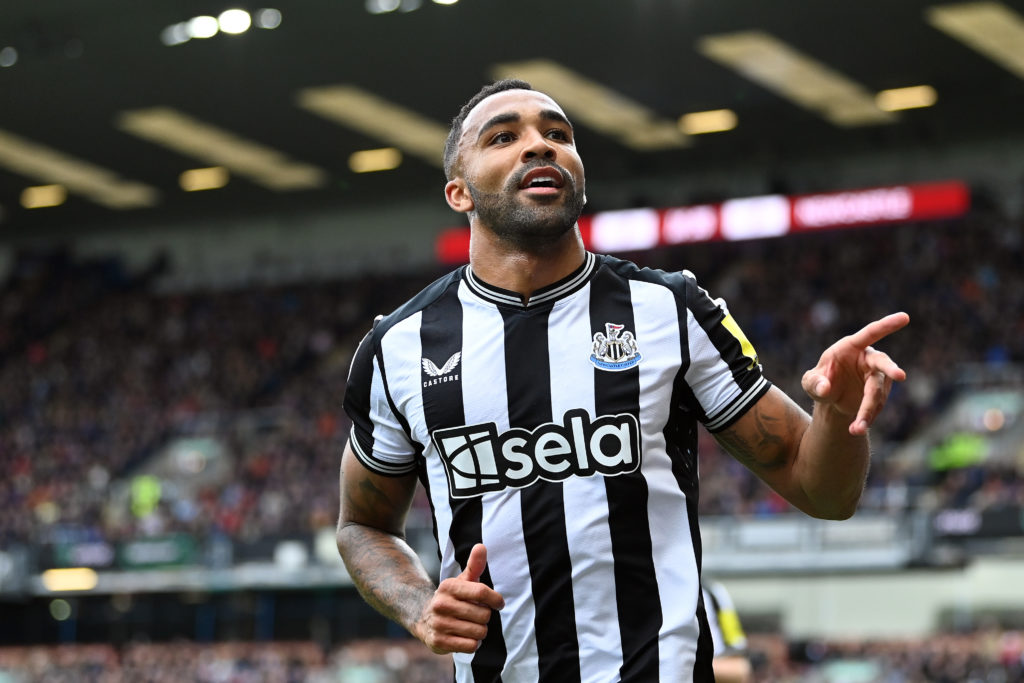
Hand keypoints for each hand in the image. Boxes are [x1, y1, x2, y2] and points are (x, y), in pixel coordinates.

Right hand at [415, 543, 504, 653]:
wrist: (424, 619)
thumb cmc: (453, 598)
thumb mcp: (462, 581)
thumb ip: (474, 564)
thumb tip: (481, 546)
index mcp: (448, 586)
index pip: (481, 591)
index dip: (495, 599)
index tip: (499, 603)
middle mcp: (441, 604)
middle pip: (483, 614)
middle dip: (485, 617)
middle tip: (477, 615)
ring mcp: (439, 624)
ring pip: (479, 631)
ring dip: (480, 631)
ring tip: (471, 626)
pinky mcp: (439, 642)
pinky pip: (470, 646)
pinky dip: (473, 643)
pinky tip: (465, 637)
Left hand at [802, 312, 908, 435]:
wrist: (831, 400)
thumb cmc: (820, 382)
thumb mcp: (810, 383)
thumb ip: (814, 383)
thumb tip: (825, 388)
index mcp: (850, 347)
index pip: (870, 333)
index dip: (887, 325)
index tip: (905, 317)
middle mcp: (868, 360)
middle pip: (883, 363)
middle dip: (891, 369)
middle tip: (900, 376)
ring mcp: (877, 376)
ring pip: (877, 392)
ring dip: (868, 411)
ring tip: (857, 429)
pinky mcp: (881, 392)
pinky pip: (877, 406)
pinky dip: (868, 417)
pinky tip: (858, 427)